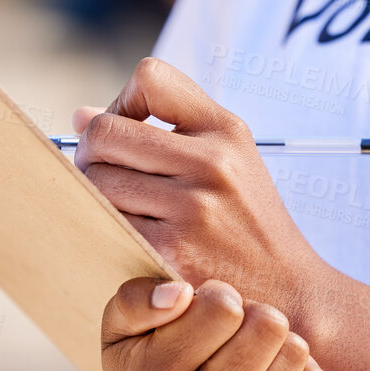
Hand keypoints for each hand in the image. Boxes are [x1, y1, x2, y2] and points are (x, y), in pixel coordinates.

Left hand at [73, 57, 336, 335]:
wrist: (289, 292)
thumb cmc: (248, 223)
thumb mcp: (231, 160)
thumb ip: (162, 128)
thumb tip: (80, 116)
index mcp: (227, 131)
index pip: (150, 78)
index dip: (124, 101)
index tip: (130, 131)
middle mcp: (212, 163)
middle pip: (104, 133)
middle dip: (93, 154)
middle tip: (109, 177)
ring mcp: (192, 208)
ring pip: (96, 181)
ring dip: (95, 195)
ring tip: (124, 209)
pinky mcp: (171, 252)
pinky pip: (104, 222)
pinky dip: (105, 228)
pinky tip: (129, 238)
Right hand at [101, 276, 328, 370]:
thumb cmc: (143, 361)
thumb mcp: (119, 327)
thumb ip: (136, 299)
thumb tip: (179, 294)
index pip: (224, 308)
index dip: (219, 294)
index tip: (205, 308)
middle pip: (269, 327)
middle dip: (254, 313)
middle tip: (232, 329)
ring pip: (295, 353)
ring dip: (276, 340)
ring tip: (248, 351)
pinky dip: (298, 369)